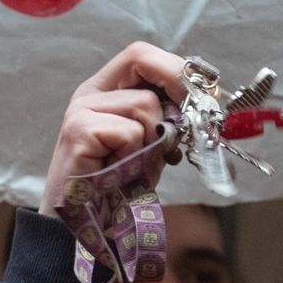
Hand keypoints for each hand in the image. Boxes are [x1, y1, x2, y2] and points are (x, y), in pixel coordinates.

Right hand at [40, 42, 187, 215]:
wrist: (80, 227)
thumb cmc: (115, 188)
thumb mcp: (148, 148)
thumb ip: (166, 121)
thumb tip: (203, 101)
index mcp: (105, 92)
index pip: (141, 55)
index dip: (175, 69)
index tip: (201, 96)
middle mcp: (90, 94)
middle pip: (142, 61)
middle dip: (173, 93)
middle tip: (177, 131)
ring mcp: (81, 110)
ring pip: (145, 104)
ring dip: (151, 142)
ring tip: (132, 166)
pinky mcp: (79, 131)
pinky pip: (131, 132)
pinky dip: (134, 157)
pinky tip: (117, 173)